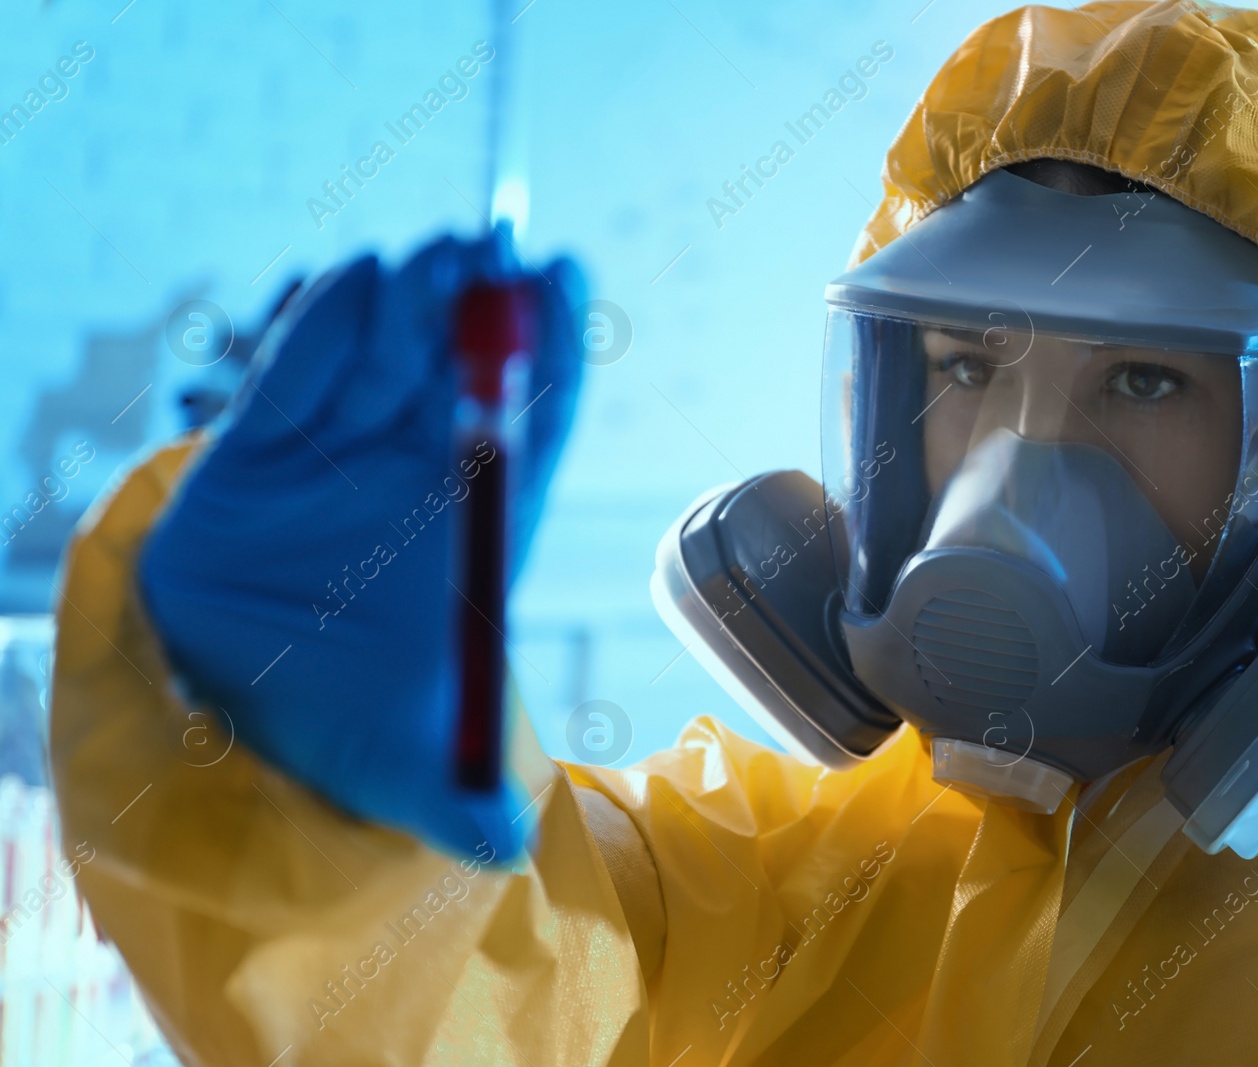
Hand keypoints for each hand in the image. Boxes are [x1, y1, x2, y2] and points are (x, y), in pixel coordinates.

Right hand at [137, 234, 583, 859]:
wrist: (239, 711)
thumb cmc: (350, 725)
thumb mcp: (410, 772)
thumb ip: (458, 804)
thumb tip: (501, 849)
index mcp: (480, 525)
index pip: (537, 421)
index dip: (554, 352)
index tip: (565, 277)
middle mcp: (424, 472)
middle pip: (473, 362)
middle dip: (487, 305)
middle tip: (489, 258)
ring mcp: (347, 446)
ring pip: (396, 345)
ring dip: (417, 300)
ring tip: (430, 270)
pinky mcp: (268, 439)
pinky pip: (303, 363)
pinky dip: (328, 320)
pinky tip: (355, 284)